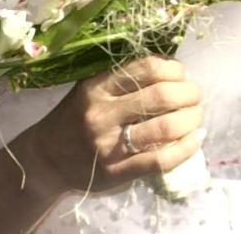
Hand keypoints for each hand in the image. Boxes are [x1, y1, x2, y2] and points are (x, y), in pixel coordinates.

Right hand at [24, 56, 203, 195]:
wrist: (45, 160)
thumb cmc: (77, 118)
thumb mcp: (92, 88)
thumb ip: (126, 77)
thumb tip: (176, 67)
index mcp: (97, 86)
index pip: (148, 67)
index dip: (175, 69)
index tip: (183, 75)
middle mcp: (101, 113)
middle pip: (162, 96)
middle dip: (190, 93)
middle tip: (195, 97)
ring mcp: (108, 145)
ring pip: (165, 127)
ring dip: (191, 119)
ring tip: (196, 117)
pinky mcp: (115, 172)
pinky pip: (160, 160)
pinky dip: (186, 148)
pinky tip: (195, 139)